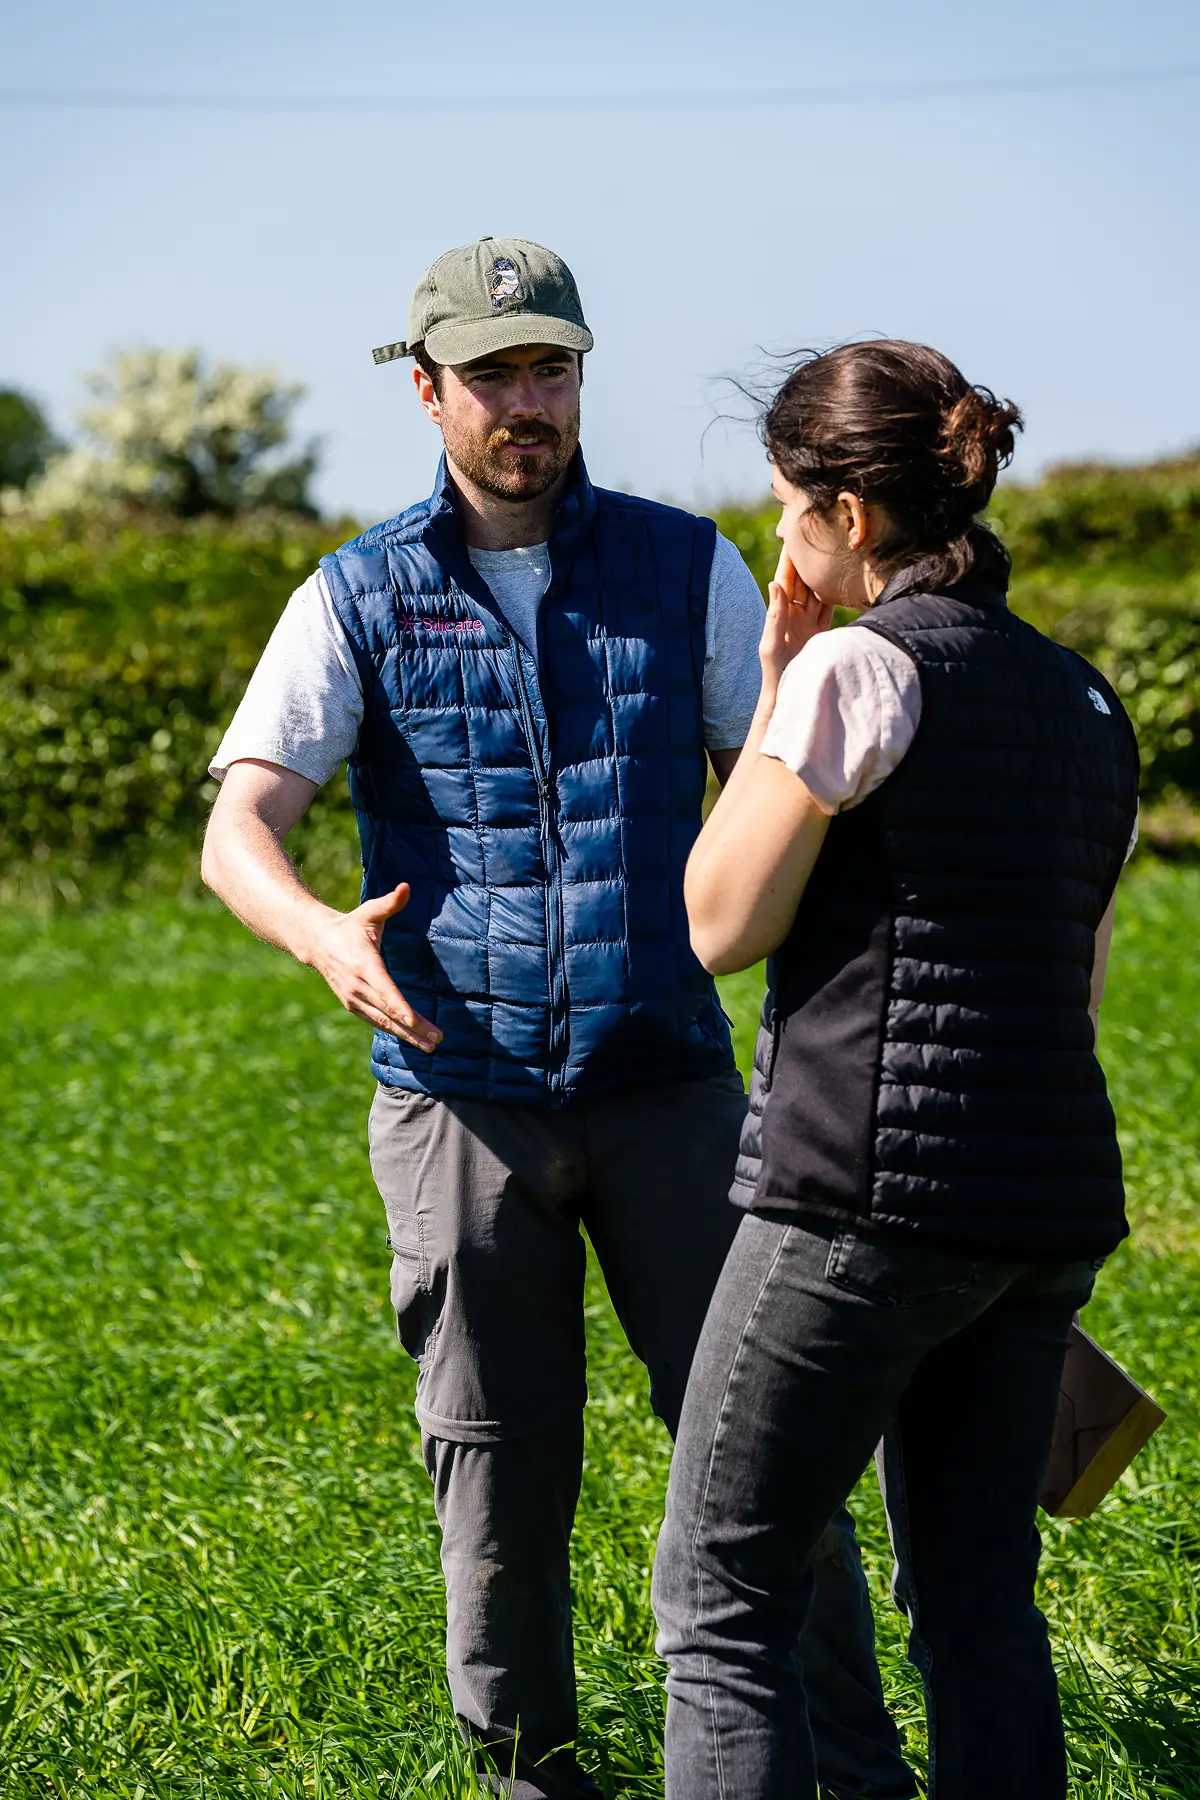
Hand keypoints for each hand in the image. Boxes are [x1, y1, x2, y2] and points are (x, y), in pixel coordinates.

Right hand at [304, 883, 441, 1053]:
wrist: (317, 942)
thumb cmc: (350, 926)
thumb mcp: (369, 912)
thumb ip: (390, 903)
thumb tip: (406, 887)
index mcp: (364, 966)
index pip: (386, 991)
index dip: (401, 1008)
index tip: (416, 1021)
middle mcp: (358, 987)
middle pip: (389, 1012)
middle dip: (414, 1028)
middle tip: (438, 1040)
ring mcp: (354, 999)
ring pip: (384, 1021)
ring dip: (408, 1035)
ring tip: (431, 1045)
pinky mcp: (353, 1005)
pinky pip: (377, 1021)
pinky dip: (395, 1031)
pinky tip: (414, 1039)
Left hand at [760, 547, 833, 694]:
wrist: (788, 696)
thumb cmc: (774, 673)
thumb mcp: (771, 644)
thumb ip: (775, 615)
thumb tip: (775, 583)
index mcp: (780, 612)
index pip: (785, 579)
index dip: (788, 559)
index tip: (791, 536)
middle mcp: (795, 614)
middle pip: (802, 580)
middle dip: (806, 558)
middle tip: (814, 534)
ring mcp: (809, 623)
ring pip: (817, 591)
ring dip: (822, 572)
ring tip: (830, 550)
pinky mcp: (822, 633)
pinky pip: (829, 608)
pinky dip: (833, 593)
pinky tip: (840, 578)